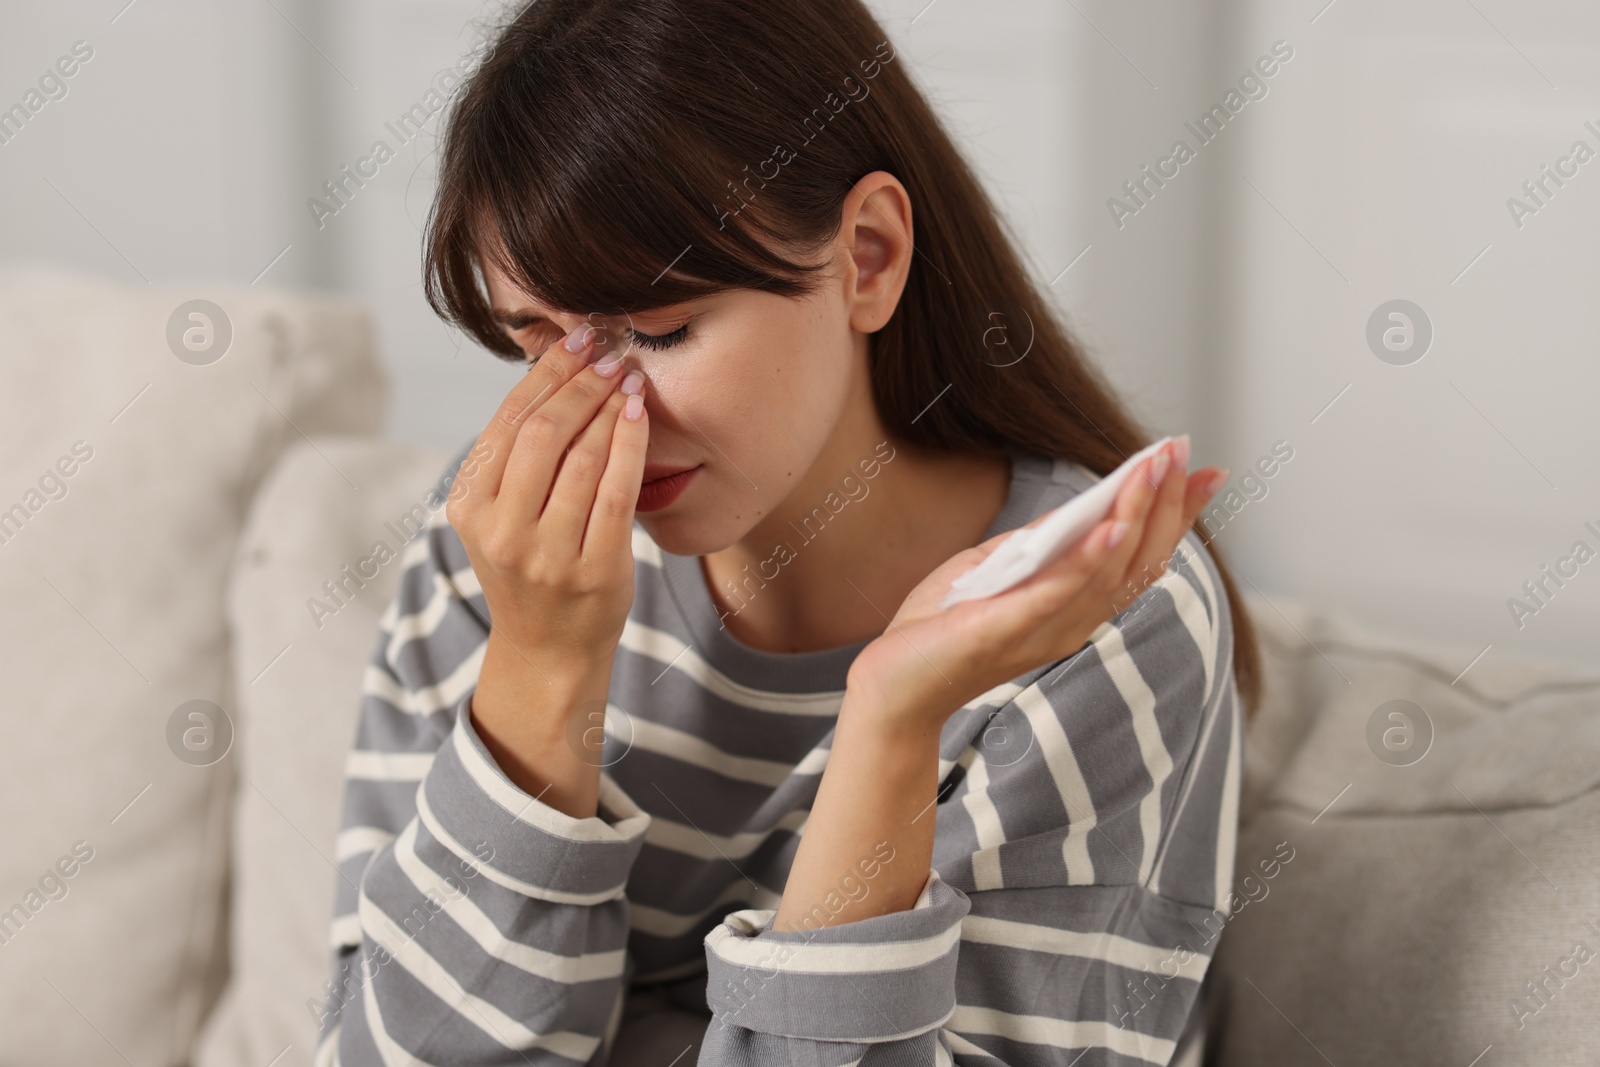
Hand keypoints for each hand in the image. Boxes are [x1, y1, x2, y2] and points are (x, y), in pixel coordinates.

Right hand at [447, 322, 648, 683]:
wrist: (548, 649)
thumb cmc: (531, 567)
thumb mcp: (501, 513)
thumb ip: (516, 456)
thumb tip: (556, 369)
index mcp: (469, 506)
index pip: (508, 421)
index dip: (546, 373)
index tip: (577, 339)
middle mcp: (501, 531)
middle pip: (544, 433)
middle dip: (581, 383)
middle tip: (609, 353)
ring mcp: (547, 555)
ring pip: (582, 459)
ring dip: (609, 407)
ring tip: (628, 378)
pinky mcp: (594, 570)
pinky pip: (617, 493)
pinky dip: (630, 446)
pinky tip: (639, 416)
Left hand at [845, 438, 1225, 725]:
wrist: (892, 687)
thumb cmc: (939, 629)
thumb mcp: (993, 570)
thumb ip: (1037, 546)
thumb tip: (1078, 509)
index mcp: (1075, 609)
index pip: (1141, 558)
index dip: (1177, 515)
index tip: (1208, 471)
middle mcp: (1074, 624)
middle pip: (1138, 561)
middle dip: (1166, 504)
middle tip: (1183, 452)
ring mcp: (1044, 631)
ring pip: (1107, 572)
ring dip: (1134, 516)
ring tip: (1153, 469)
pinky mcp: (1006, 631)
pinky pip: (1057, 594)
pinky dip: (1087, 561)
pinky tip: (1109, 527)